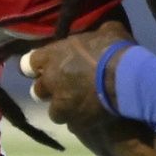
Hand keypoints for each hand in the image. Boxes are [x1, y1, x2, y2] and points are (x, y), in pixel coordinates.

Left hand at [18, 20, 134, 127]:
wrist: (127, 79)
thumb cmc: (115, 49)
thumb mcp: (107, 30)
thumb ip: (96, 34)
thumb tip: (102, 32)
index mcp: (53, 55)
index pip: (29, 63)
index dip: (37, 66)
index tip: (45, 68)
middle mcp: (51, 80)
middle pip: (38, 90)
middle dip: (48, 90)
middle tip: (64, 88)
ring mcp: (61, 103)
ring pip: (54, 111)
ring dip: (63, 108)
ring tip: (79, 106)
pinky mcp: (75, 121)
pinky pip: (73, 124)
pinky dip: (80, 121)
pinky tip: (91, 117)